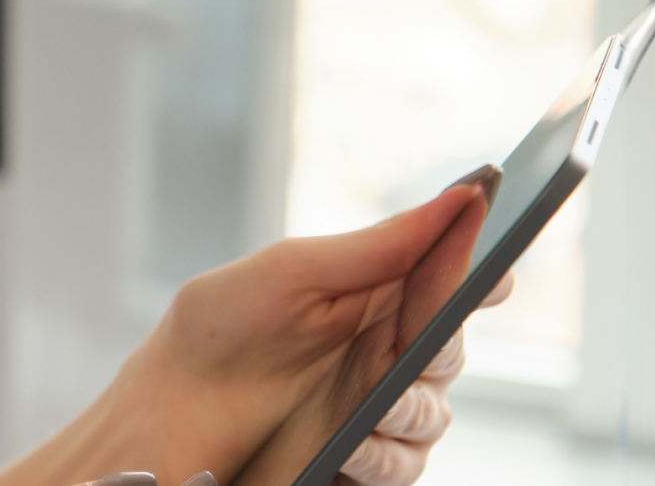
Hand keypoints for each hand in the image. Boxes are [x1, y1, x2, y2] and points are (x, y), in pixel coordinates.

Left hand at [0, 167, 497, 485]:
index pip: (454, 281)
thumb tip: (464, 195)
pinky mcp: (358, 459)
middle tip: (415, 347)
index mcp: (373, 294)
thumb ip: (381, 242)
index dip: (484, 274)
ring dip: (411, 413)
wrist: (162, 414)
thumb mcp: (294, 271)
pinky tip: (353, 449)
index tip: (492, 275)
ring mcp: (371, 409)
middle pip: (453, 349)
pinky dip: (384, 457)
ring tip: (374, 411)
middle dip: (441, 348)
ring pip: (434, 416)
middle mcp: (380, 351)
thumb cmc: (218, 330)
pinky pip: (404, 466)